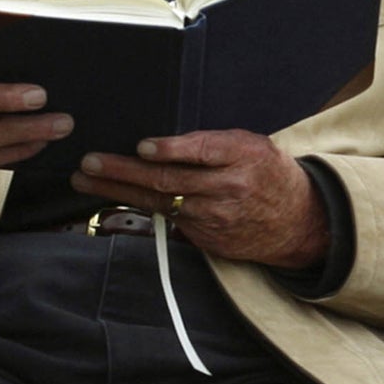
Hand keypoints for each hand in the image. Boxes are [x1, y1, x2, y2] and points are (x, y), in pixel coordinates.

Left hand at [74, 129, 328, 269]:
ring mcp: (214, 218)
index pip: (204, 152)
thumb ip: (213, 144)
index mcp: (243, 157)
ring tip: (85, 180)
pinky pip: (168, 220)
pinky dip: (139, 208)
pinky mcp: (207, 239)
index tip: (143, 146)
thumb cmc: (269, 175)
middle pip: (169, 181)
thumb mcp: (252, 146)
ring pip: (159, 203)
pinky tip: (112, 198)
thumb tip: (164, 144)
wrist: (298, 222)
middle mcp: (227, 189)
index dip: (172, 149)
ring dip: (118, 191)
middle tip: (90, 162)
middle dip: (124, 171)